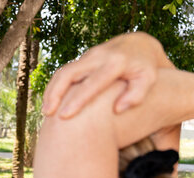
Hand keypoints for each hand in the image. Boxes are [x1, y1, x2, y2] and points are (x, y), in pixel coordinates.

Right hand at [42, 32, 170, 118]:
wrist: (138, 44)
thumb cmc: (145, 68)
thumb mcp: (148, 80)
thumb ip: (136, 95)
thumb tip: (118, 109)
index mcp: (114, 64)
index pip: (92, 83)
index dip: (76, 100)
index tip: (65, 116)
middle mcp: (97, 57)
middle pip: (68, 73)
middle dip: (55, 93)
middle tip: (47, 114)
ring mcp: (88, 56)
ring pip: (62, 71)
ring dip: (51, 91)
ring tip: (46, 112)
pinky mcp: (82, 60)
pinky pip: (63, 72)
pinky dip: (55, 88)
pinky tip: (51, 104)